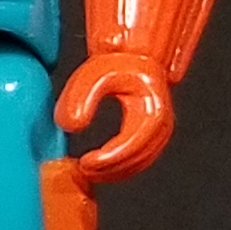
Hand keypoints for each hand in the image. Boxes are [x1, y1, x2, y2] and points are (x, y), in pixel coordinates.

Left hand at [57, 54, 175, 180]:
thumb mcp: (92, 75)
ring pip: (141, 162)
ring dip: (116, 172)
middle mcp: (161, 122)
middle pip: (138, 158)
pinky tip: (102, 167)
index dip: (109, 158)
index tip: (85, 163)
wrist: (133, 57)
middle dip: (110, 169)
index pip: (131, 144)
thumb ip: (78, 98)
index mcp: (150, 108)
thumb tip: (69, 125)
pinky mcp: (154, 134)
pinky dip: (122, 167)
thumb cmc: (116, 64)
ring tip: (89, 170)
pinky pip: (141, 158)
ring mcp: (160, 130)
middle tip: (84, 170)